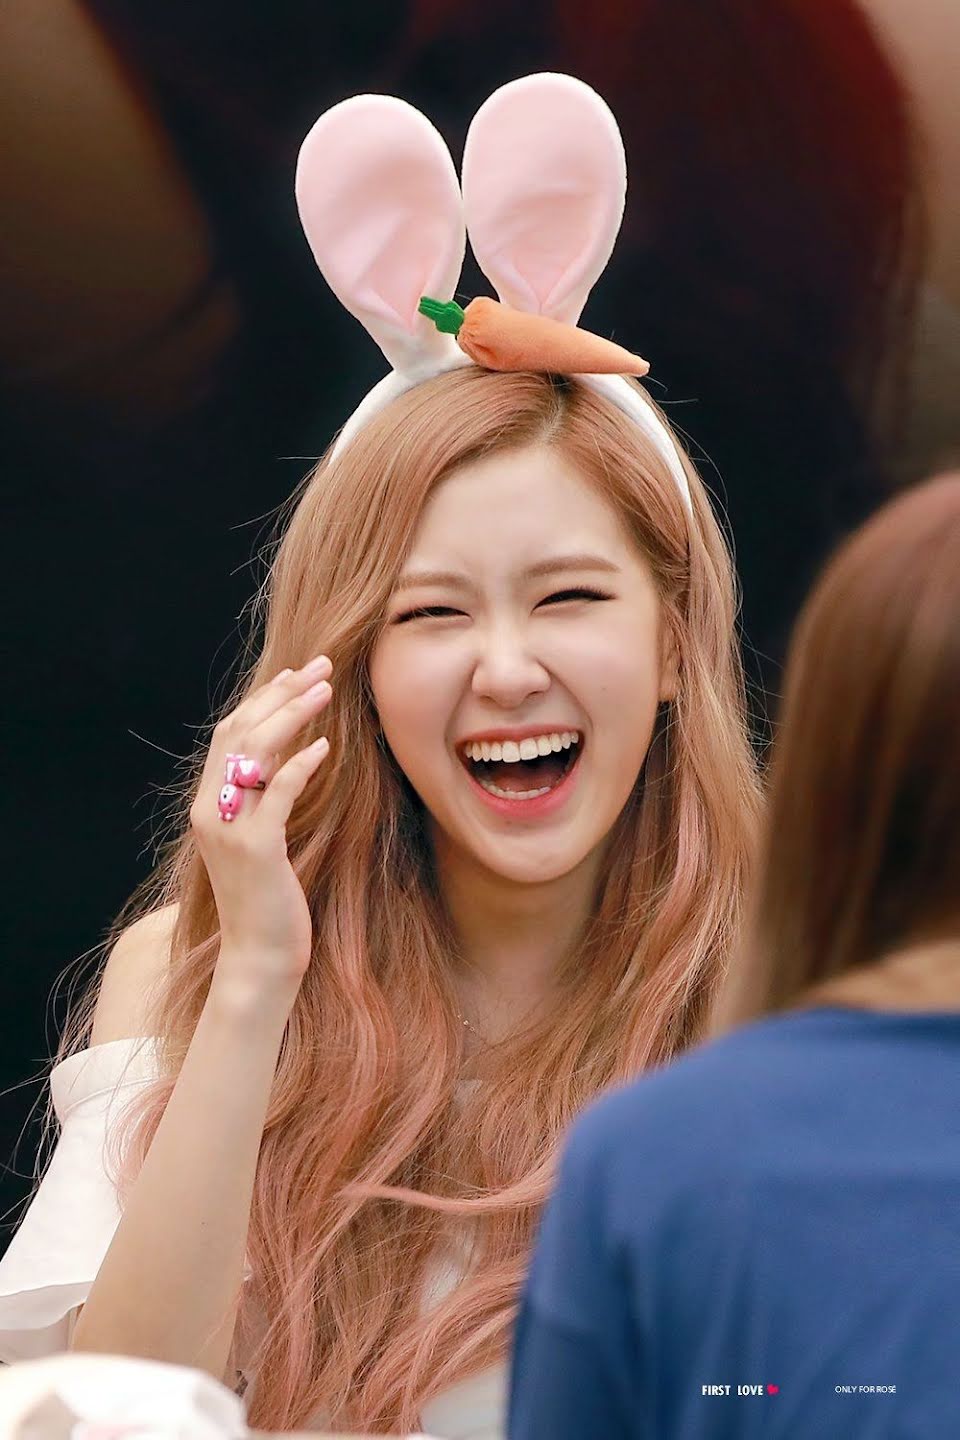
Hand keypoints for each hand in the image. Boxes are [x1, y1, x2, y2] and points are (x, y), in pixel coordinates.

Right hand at [189, 656, 333, 1000]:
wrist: (260, 958)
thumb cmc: (269, 901)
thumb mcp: (262, 841)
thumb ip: (264, 799)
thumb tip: (290, 754)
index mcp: (208, 806)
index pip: (231, 734)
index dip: (264, 698)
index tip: (298, 674)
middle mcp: (210, 812)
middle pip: (241, 732)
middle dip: (282, 692)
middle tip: (322, 666)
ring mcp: (229, 830)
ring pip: (255, 753)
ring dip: (293, 714)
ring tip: (327, 690)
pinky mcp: (256, 850)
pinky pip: (277, 794)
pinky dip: (300, 765)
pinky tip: (325, 748)